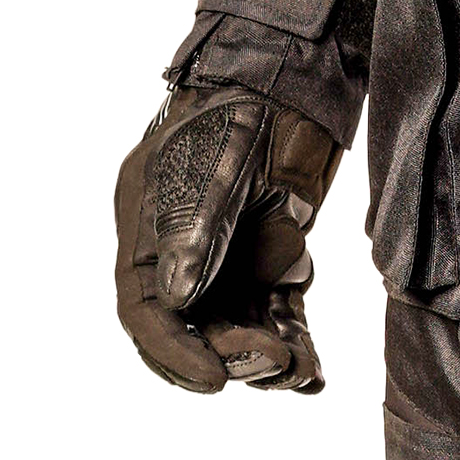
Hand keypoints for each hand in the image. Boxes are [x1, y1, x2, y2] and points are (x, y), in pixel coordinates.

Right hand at [112, 81, 340, 393]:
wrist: (289, 80)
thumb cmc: (233, 113)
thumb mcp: (208, 170)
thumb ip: (195, 235)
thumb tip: (178, 303)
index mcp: (145, 232)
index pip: (145, 309)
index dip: (172, 351)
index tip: (211, 379)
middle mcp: (183, 255)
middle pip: (195, 327)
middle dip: (228, 353)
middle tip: (268, 360)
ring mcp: (230, 259)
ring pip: (239, 328)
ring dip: (265, 356)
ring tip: (297, 369)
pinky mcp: (275, 259)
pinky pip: (280, 315)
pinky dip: (296, 344)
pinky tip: (313, 376)